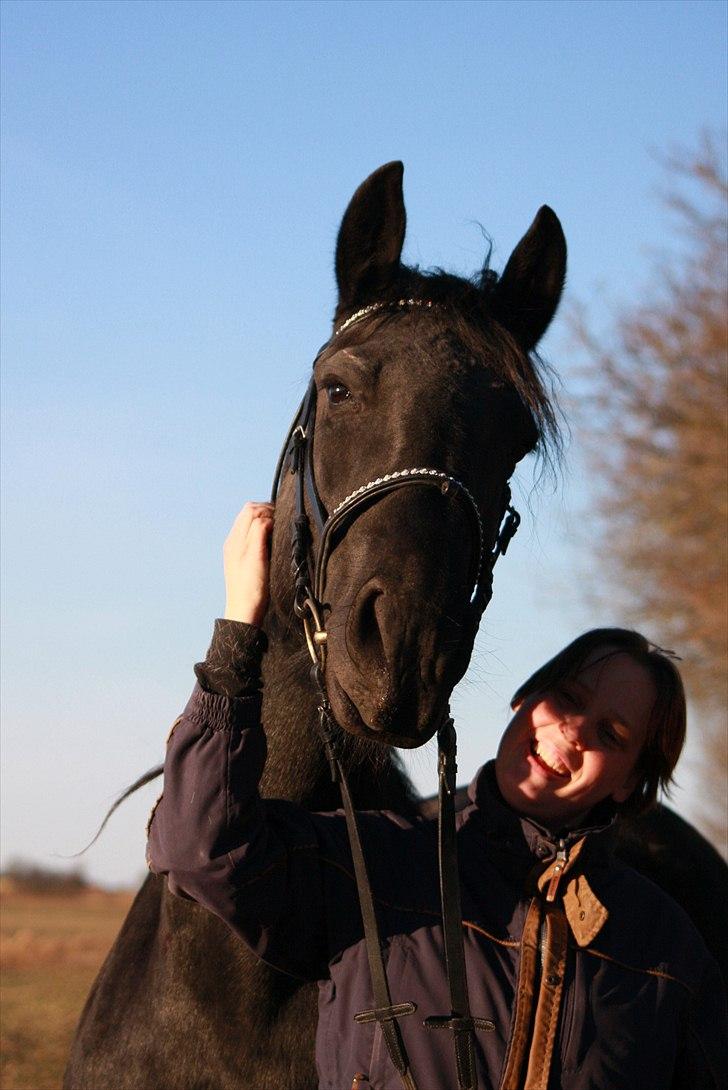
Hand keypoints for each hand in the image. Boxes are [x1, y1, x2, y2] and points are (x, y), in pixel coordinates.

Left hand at [223, 502, 274, 624]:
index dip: (268, 510)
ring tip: (277, 531)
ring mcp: (236, 548)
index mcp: (235, 540)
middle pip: (249, 512)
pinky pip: (251, 534)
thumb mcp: (256, 557)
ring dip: (264, 521)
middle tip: (281, 523)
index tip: (281, 521)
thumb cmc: (252, 588)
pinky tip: (271, 542)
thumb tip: (266, 517)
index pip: (251, 510)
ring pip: (250, 522)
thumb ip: (258, 532)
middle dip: (266, 512)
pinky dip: (262, 531)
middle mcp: (233, 541)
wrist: (244, 612)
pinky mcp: (241, 557)